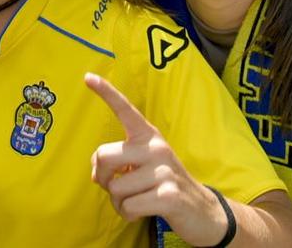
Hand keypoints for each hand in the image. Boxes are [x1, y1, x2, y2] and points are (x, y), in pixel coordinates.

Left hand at [87, 74, 231, 243]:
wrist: (204, 212)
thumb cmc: (163, 185)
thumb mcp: (143, 166)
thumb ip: (118, 161)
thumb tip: (96, 172)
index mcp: (148, 137)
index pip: (125, 110)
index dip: (106, 93)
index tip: (87, 77)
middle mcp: (156, 148)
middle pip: (103, 156)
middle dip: (102, 178)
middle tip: (118, 186)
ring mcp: (164, 171)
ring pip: (114, 188)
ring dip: (119, 202)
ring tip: (138, 200)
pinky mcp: (168, 196)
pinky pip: (128, 207)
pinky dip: (128, 214)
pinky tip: (144, 212)